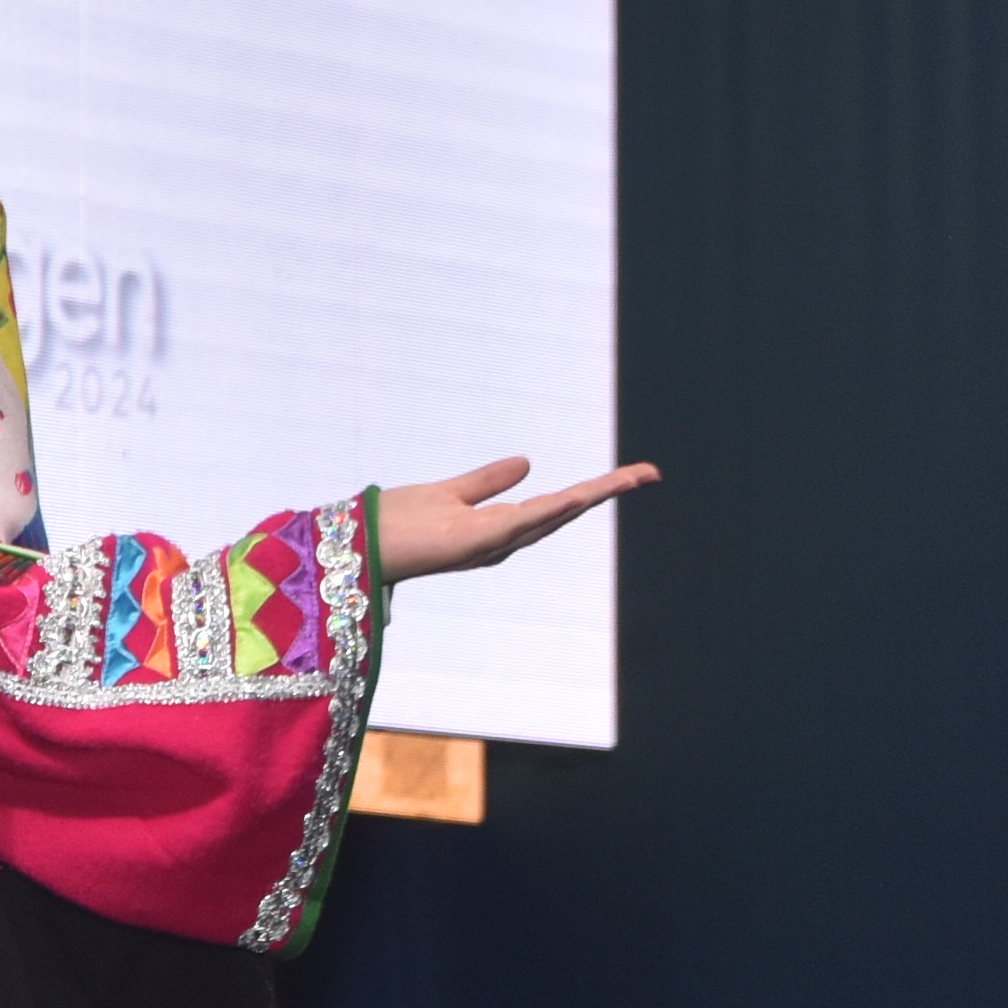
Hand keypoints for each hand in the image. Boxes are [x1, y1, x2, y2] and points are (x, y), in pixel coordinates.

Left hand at [369, 453, 650, 580]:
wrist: (358, 544)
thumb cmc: (397, 523)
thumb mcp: (452, 492)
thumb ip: (488, 481)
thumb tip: (528, 462)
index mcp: (501, 530)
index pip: (557, 506)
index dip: (596, 490)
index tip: (635, 474)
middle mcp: (503, 541)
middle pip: (565, 512)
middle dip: (607, 492)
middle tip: (649, 473)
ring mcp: (490, 543)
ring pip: (552, 516)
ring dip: (592, 497)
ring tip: (632, 478)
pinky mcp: (473, 541)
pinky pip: (519, 523)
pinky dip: (550, 510)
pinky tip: (579, 495)